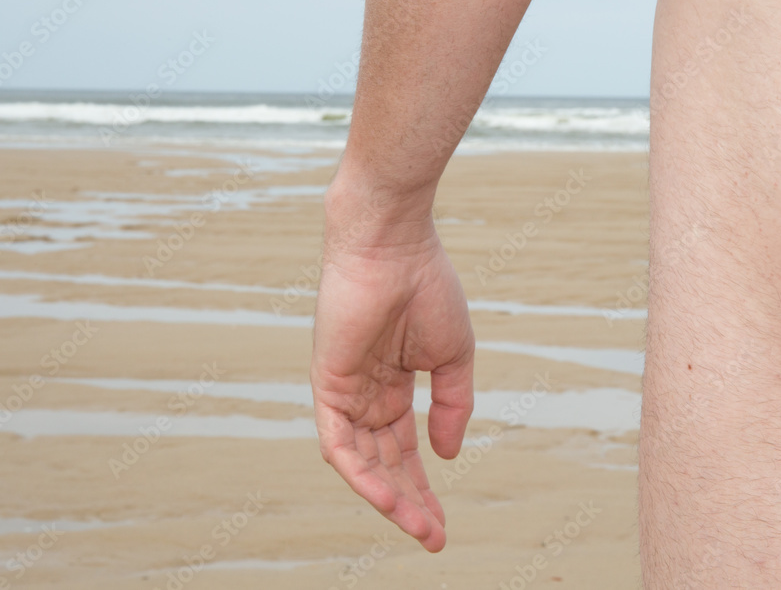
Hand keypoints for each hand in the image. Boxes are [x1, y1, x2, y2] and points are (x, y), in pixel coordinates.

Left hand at [310, 207, 474, 552]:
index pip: (404, 448)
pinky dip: (360, 471)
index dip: (423, 486)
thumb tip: (446, 455)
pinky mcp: (326, 382)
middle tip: (433, 536)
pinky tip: (386, 498)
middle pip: (384, 462)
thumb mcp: (453, 356)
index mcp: (393, 384)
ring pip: (361, 460)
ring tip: (418, 527)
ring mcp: (344, 390)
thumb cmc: (426, 287)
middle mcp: (365, 393)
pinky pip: (338, 440)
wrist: (395, 245)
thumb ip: (452, 405)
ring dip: (388, 496)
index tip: (442, 523)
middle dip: (409, 501)